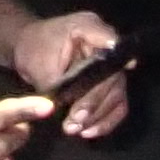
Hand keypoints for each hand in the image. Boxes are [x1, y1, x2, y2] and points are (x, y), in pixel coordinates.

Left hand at [12, 11, 130, 140]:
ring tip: (77, 130)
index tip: (129, 67)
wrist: (30, 49)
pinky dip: (105, 120)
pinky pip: (116, 104)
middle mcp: (105, 43)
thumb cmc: (33, 50)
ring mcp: (110, 64)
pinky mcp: (110, 83)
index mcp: (88, 27)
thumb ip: (55, 82)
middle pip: (113, 77)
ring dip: (99, 116)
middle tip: (75, 122)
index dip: (120, 57)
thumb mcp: (38, 62)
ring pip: (117, 94)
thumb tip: (65, 106)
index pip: (110, 42)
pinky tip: (89, 132)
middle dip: (94, 103)